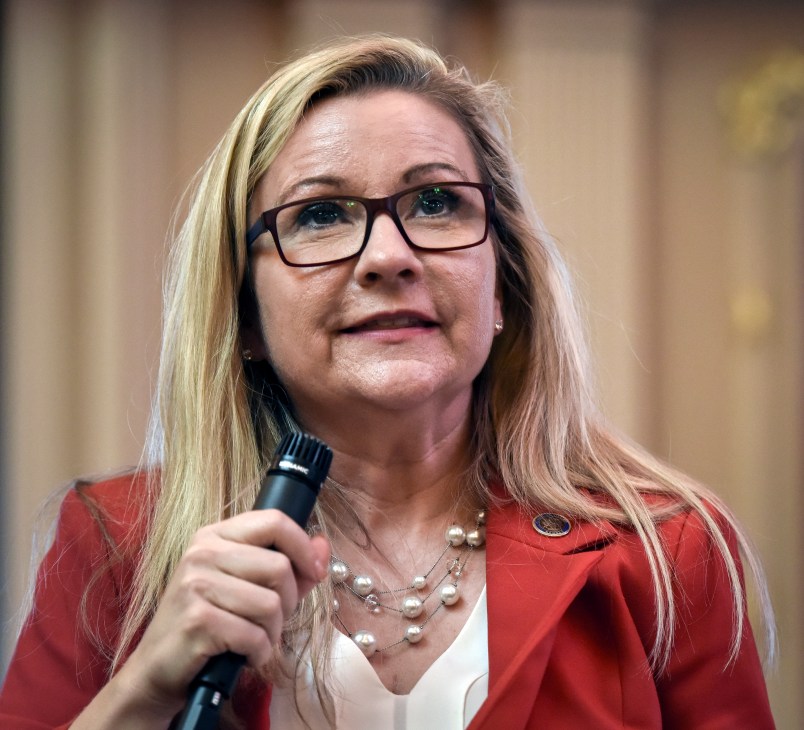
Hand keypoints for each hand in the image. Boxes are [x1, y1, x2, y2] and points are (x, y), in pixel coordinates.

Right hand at [114, 509, 328, 718]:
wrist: (158, 669)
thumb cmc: (209, 624)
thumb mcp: (247, 586)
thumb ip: (290, 566)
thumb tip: (324, 545)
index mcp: (215, 535)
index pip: (274, 521)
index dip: (303, 547)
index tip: (314, 571)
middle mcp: (202, 553)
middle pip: (279, 567)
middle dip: (288, 602)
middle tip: (269, 621)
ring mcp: (196, 585)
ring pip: (271, 604)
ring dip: (272, 633)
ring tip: (253, 640)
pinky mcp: (196, 621)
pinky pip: (254, 636)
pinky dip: (258, 653)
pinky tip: (243, 655)